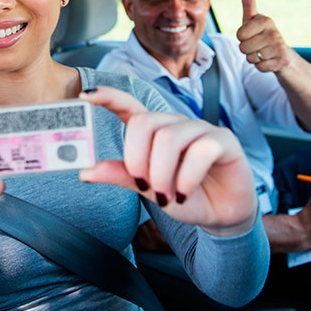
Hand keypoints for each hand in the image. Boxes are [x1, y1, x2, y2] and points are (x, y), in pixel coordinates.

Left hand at [79, 86, 256, 236]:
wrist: (221, 215)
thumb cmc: (184, 197)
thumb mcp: (149, 189)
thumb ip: (122, 176)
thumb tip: (86, 171)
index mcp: (154, 132)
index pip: (128, 106)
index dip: (108, 97)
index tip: (86, 95)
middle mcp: (175, 124)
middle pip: (145, 123)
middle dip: (137, 159)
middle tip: (144, 186)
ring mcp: (201, 129)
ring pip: (169, 138)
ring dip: (161, 174)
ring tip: (166, 198)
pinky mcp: (224, 141)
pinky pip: (200, 150)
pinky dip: (186, 177)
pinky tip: (183, 193)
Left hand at [236, 0, 292, 72]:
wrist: (284, 56)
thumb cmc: (263, 36)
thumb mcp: (254, 20)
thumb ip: (249, 5)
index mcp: (265, 21)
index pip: (240, 34)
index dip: (241, 38)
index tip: (251, 35)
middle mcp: (274, 32)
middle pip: (243, 47)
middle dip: (246, 50)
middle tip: (257, 46)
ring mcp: (279, 47)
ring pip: (251, 58)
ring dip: (254, 59)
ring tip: (263, 53)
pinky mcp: (282, 61)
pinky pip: (259, 67)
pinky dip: (261, 67)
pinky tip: (269, 61)